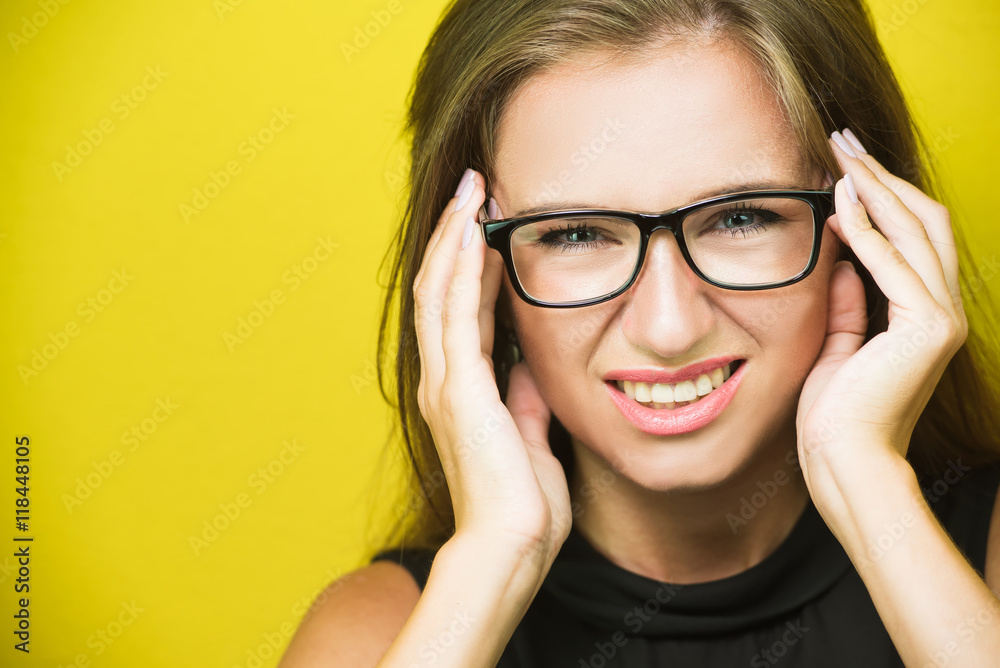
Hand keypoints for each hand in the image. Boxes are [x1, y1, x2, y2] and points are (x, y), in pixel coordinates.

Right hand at [412, 168, 571, 563]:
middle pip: (441, 289)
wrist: (511, 548)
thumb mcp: (532, 437)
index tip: (487, 222)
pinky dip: (464, 270)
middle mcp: (445, 381)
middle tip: (472, 186)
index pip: (459, 310)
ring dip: (455, 238)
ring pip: (441, 291)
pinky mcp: (461, 390)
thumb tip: (530, 363)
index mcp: (461, 392)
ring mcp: (447, 384)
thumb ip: (525, 397)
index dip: (470, 262)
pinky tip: (474, 233)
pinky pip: (457, 315)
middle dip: (455, 234)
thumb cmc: (522, 506)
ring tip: (470, 192)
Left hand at [794, 129, 967, 517]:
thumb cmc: (837, 415)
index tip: (845, 166)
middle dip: (882, 176)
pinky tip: (841, 201)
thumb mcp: (840, 347)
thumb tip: (845, 263)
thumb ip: (850, 305)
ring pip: (916, 231)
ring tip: (841, 154)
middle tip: (843, 141)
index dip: (882, 196)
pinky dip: (868, 228)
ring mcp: (940, 318)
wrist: (845, 461)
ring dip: (876, 187)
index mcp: (925, 315)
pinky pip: (894, 263)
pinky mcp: (925, 328)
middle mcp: (943, 310)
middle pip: (924, 221)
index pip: (913, 238)